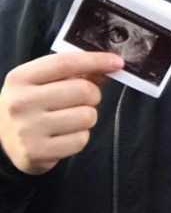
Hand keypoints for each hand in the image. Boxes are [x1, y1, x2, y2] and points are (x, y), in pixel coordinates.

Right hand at [0, 52, 123, 174]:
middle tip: (82, 101)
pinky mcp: (37, 152)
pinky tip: (63, 136)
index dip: (96, 60)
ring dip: (87, 118)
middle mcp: (20, 102)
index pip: (66, 63)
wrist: (2, 140)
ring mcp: (27, 129)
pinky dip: (79, 137)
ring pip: (87, 116)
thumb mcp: (42, 83)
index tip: (117, 62)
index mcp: (20, 78)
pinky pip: (81, 140)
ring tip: (70, 120)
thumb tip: (110, 64)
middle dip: (92, 96)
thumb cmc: (31, 105)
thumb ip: (75, 72)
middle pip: (84, 90)